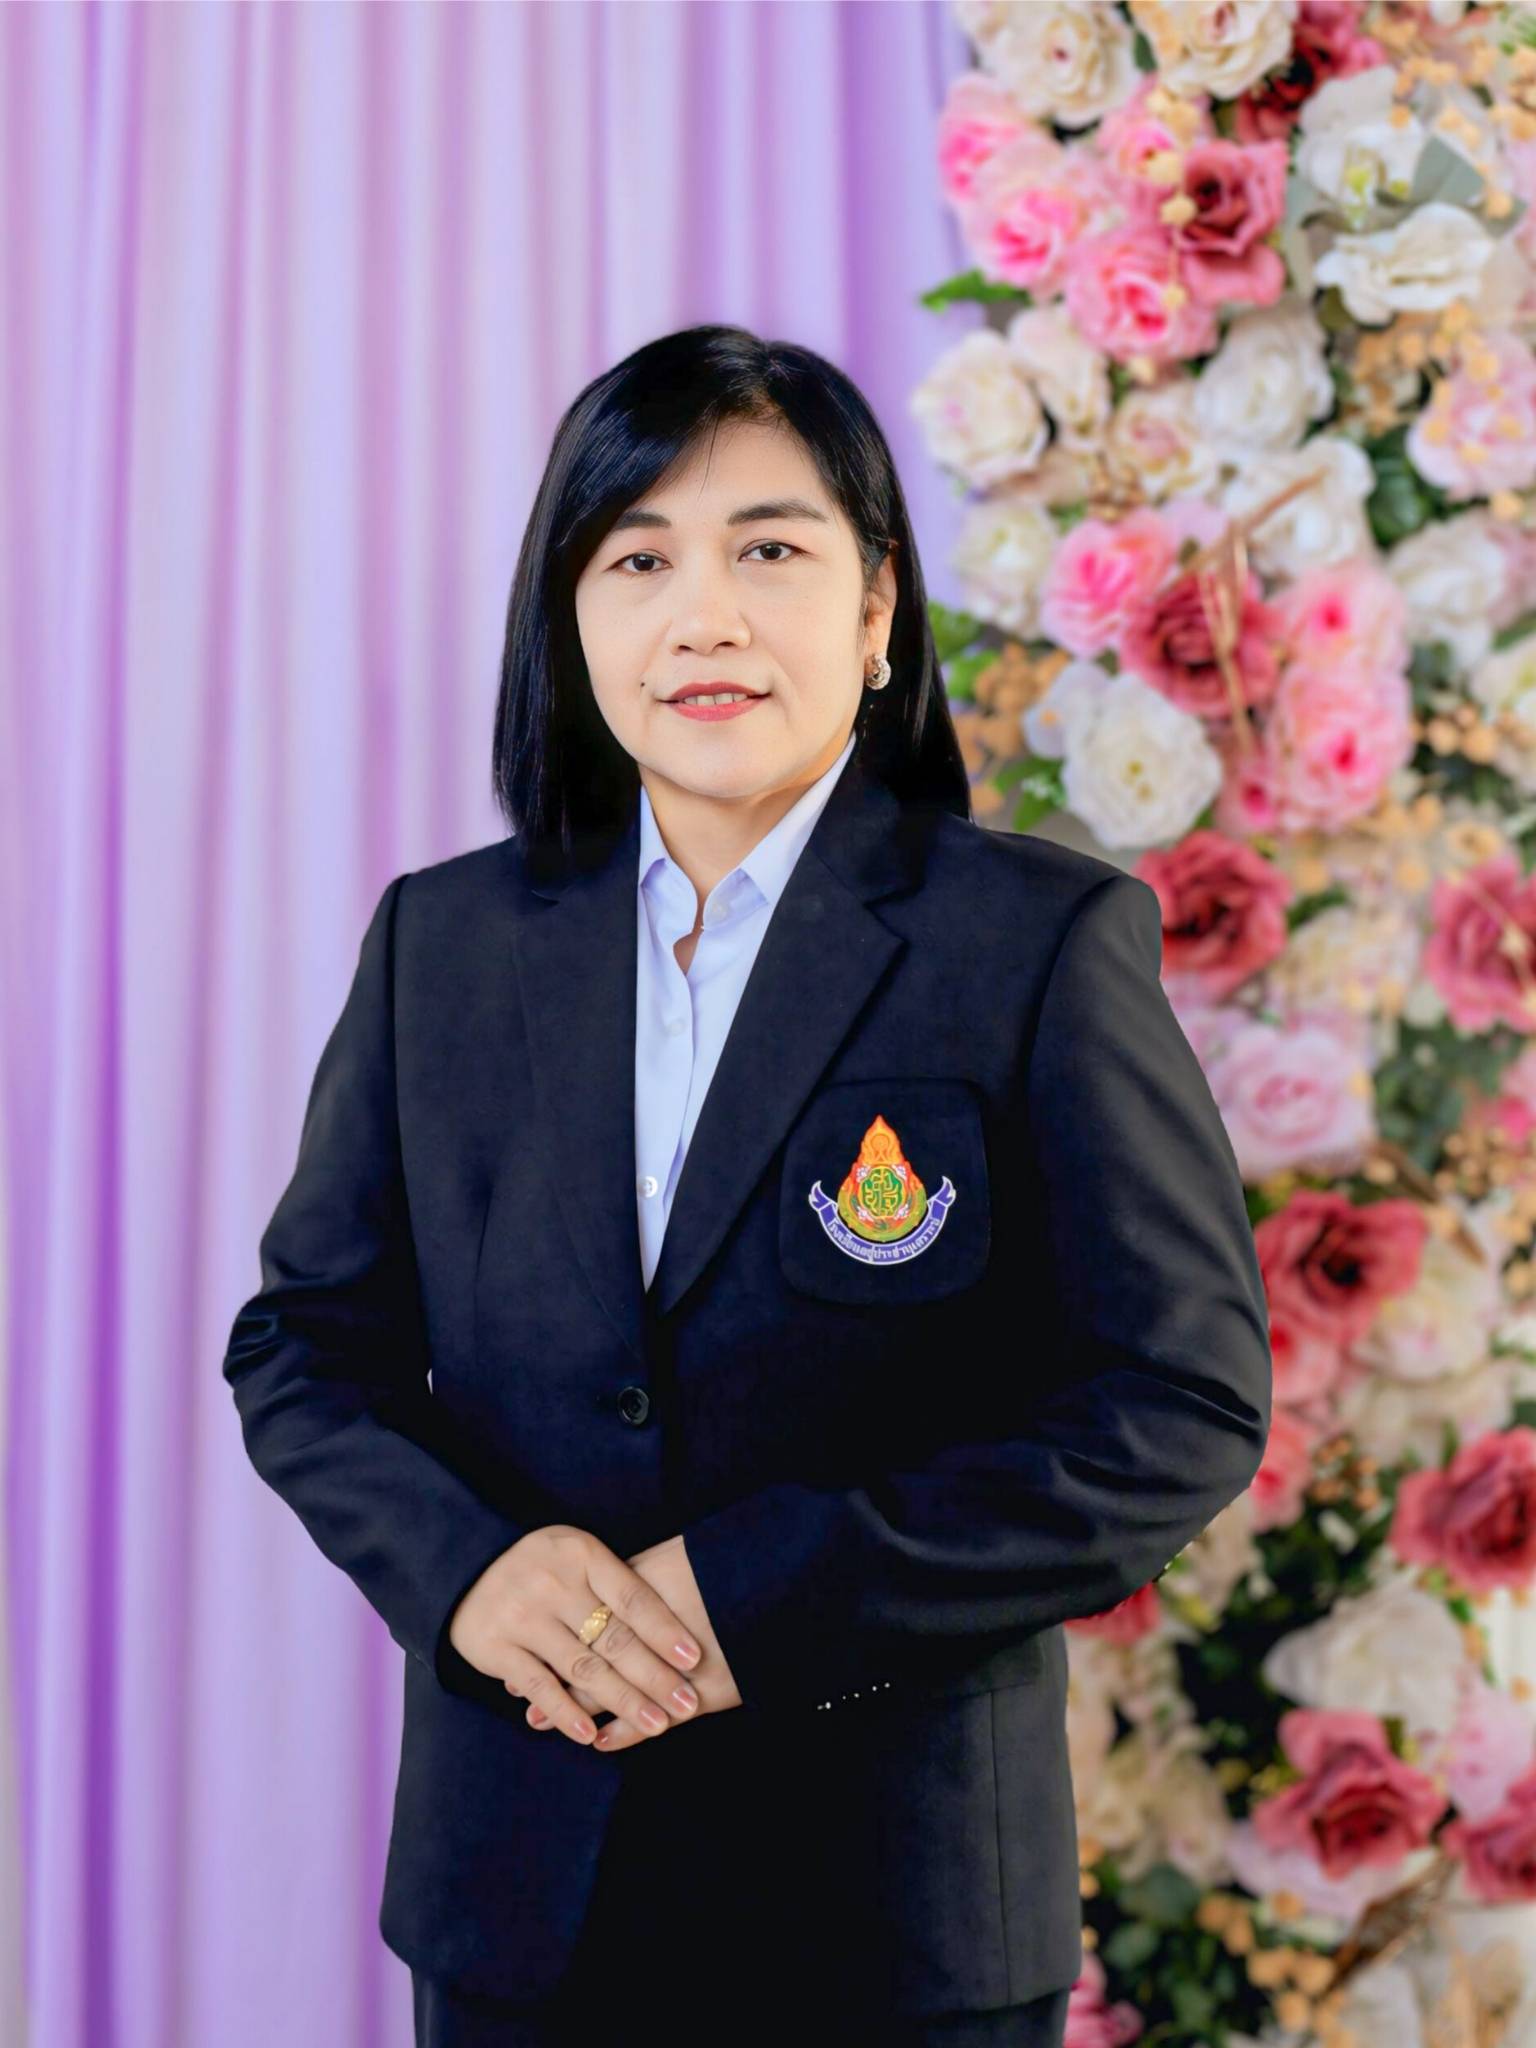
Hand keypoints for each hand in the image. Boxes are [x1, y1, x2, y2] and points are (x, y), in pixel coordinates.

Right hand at [446, 1524, 704, 1746]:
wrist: (465, 1563)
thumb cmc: (542, 1563)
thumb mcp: (577, 1553)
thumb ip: (614, 1582)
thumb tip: (674, 1625)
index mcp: (581, 1555)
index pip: (632, 1598)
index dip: (665, 1629)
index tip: (694, 1659)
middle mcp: (553, 1584)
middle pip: (613, 1638)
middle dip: (654, 1675)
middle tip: (686, 1703)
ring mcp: (522, 1616)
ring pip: (582, 1667)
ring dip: (623, 1700)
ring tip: (657, 1723)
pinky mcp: (494, 1647)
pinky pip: (538, 1685)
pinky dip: (566, 1712)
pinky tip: (591, 1733)